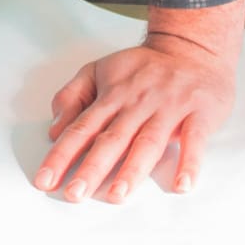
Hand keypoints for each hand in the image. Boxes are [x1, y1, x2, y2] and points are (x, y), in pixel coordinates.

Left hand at [34, 0, 242, 202]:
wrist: (192, 48)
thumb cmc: (142, 67)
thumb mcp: (99, 70)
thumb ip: (72, 97)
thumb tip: (53, 131)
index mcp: (110, 96)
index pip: (80, 128)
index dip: (61, 155)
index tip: (44, 180)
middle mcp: (137, 104)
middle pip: (110, 140)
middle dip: (90, 168)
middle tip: (73, 195)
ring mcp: (169, 109)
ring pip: (147, 142)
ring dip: (132, 170)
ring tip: (116, 196)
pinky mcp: (200, 114)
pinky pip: (194, 140)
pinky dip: (189, 162)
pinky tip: (181, 185)